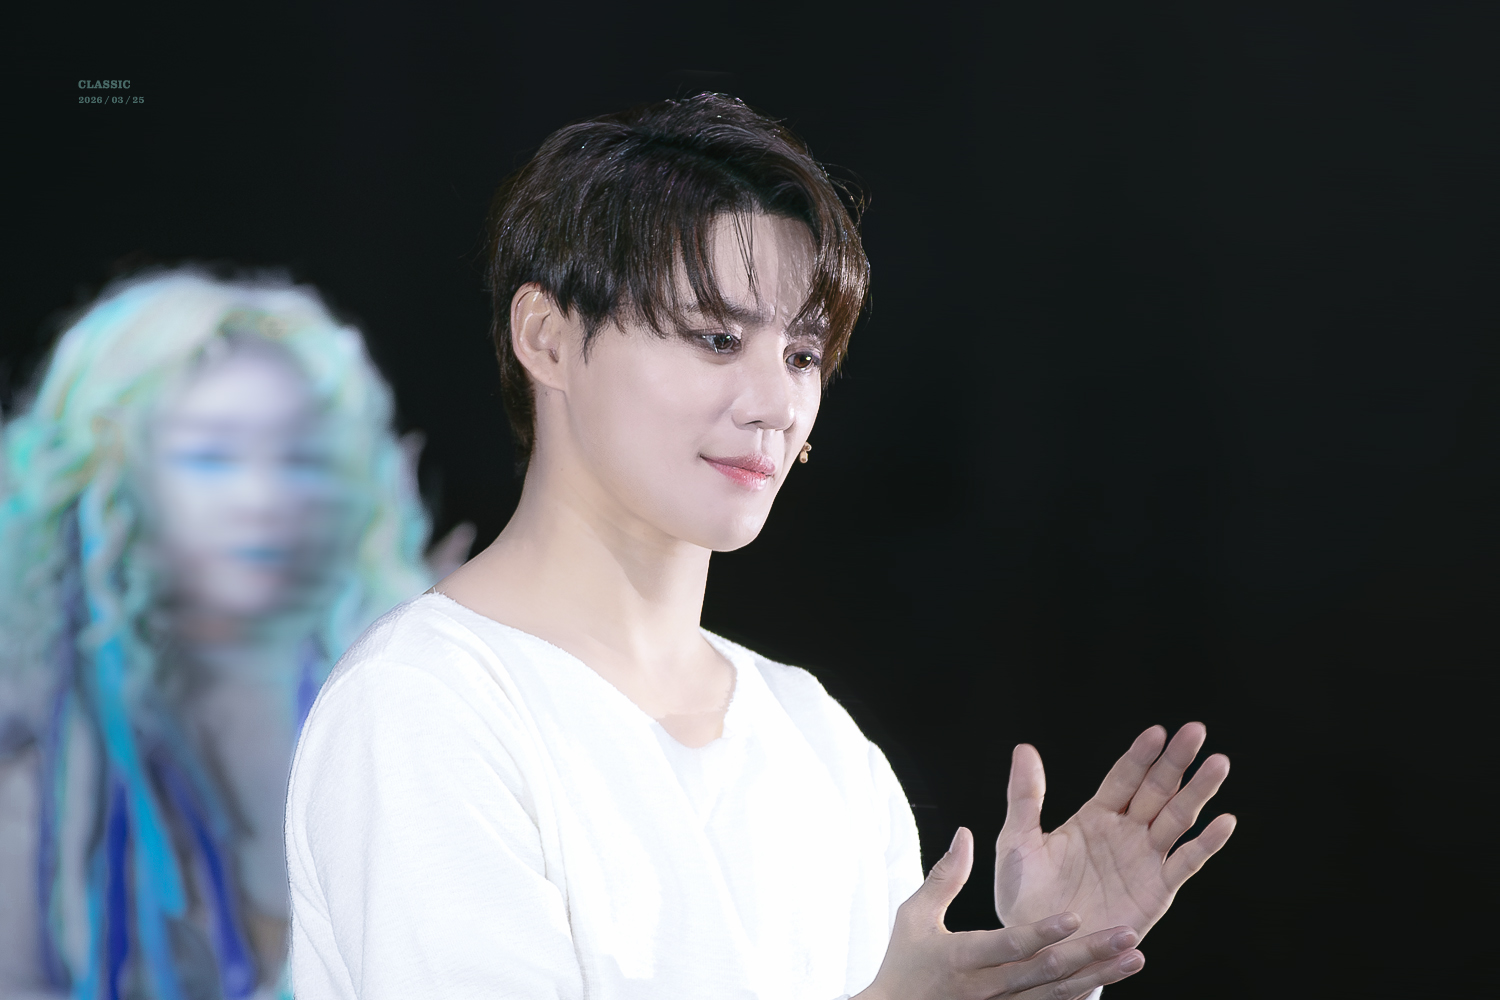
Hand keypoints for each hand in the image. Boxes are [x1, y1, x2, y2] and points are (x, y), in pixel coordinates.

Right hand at [855, 828, 1143, 999]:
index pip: (1009, 945)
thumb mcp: (913, 917)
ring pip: (1058, 995)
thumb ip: (944, 876)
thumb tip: (965, 834)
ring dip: (1098, 977)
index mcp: (962, 958)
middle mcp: (987, 989)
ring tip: (1132, 957)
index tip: (1073, 916)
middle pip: (1046, 972)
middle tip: (1126, 933)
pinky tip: (1107, 979)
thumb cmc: (904, 964)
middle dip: (1089, 954)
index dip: (1042, 931)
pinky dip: (1082, 995)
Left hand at [993, 723, 1235, 940]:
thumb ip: (1024, 796)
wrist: (1039, 948)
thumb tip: (1024, 748)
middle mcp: (1125, 833)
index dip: (1140, 755)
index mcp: (1094, 817)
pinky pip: (1185, 863)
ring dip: (1198, 792)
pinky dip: (1207, 843)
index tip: (1157, 731)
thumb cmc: (1023, 896)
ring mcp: (1144, 860)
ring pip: (1177, 818)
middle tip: (1196, 731)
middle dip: (1176, 761)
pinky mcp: (1157, 891)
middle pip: (1156, 790)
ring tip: (1218, 763)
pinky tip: (1225, 822)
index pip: (1123, 778)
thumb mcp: (1018, 841)